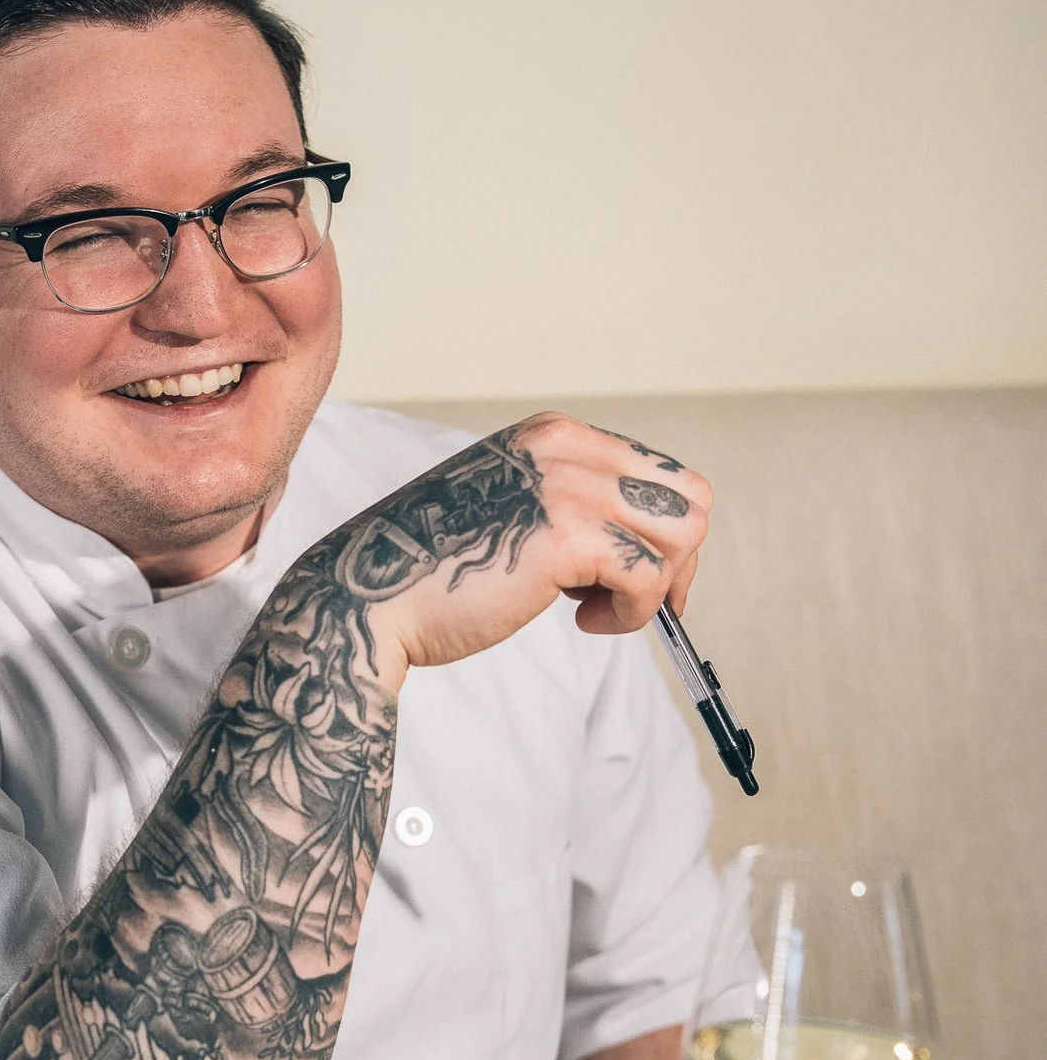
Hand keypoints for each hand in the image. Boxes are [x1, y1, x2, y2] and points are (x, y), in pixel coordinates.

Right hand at [356, 416, 709, 683]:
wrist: (369, 596)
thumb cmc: (433, 570)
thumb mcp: (511, 510)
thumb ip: (567, 505)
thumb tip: (638, 542)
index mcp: (553, 436)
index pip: (658, 472)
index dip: (658, 535)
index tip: (630, 579)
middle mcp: (565, 448)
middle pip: (689, 496)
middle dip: (676, 559)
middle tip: (632, 600)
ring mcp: (568, 488)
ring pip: (683, 534)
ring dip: (655, 588)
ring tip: (598, 611)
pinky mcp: (567, 538)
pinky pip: (649, 577)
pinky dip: (631, 614)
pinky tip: (585, 623)